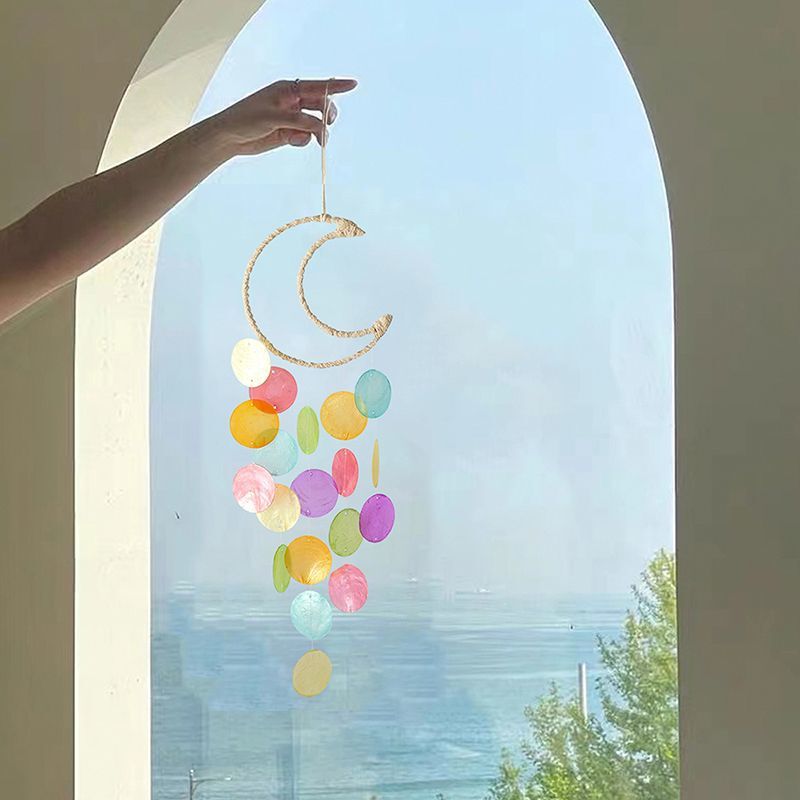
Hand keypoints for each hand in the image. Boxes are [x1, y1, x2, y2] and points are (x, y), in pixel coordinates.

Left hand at [203, 78, 357, 156]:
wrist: (230, 138)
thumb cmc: (246, 119)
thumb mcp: (273, 117)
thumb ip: (298, 120)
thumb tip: (319, 127)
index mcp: (288, 89)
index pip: (316, 86)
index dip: (336, 86)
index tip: (353, 84)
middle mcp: (292, 102)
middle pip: (320, 106)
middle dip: (327, 116)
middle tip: (327, 126)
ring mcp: (291, 118)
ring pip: (315, 124)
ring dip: (318, 133)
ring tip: (318, 142)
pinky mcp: (289, 133)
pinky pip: (306, 136)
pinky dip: (304, 140)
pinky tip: (292, 141)